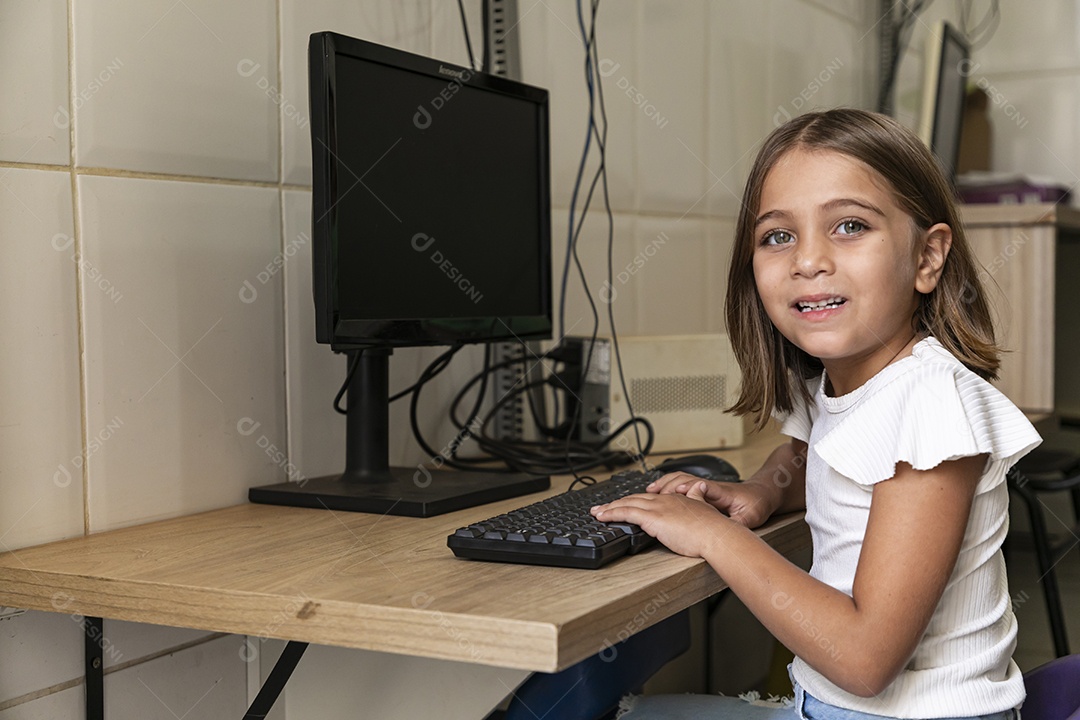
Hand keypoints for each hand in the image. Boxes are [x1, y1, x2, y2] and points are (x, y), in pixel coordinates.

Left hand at [591, 481, 731, 558]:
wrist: (717, 534)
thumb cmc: (713, 528)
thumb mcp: (705, 508)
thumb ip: (697, 499)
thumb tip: (698, 490)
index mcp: (675, 499)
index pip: (648, 497)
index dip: (634, 500)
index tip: (624, 503)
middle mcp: (664, 500)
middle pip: (634, 498)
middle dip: (616, 503)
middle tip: (602, 507)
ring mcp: (657, 508)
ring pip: (627, 504)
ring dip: (609, 508)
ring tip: (597, 512)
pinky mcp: (653, 518)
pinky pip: (626, 513)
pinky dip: (612, 513)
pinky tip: (602, 517)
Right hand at [646, 472, 777, 528]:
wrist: (762, 495)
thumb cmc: (756, 505)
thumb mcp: (751, 517)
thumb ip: (738, 523)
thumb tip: (730, 530)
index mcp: (721, 492)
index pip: (700, 486)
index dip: (685, 488)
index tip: (673, 492)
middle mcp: (709, 487)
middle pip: (683, 481)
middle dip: (667, 486)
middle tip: (649, 494)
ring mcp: (704, 487)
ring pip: (679, 480)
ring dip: (662, 485)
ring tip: (648, 492)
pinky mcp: (701, 490)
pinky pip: (680, 483)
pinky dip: (666, 485)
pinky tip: (657, 492)